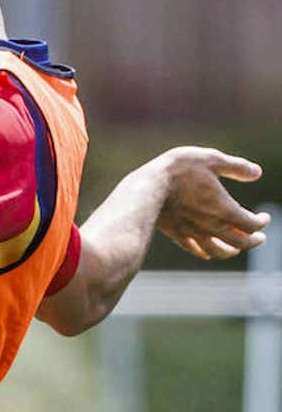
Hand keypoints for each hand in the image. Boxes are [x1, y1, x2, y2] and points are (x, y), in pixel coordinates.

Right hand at [152, 147, 269, 258]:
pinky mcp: (178, 234)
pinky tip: (208, 250)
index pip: (253, 225)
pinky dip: (207, 252)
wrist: (147, 187)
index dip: (262, 222)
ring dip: (232, 251)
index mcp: (226, 210)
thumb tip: (257, 172)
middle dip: (254, 241)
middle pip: (241, 243)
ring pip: (220, 251)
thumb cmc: (180, 170)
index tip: (264, 217)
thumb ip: (236, 166)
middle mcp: (213, 227)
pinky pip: (196, 249)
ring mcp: (194, 233)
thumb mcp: (210, 159)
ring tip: (237, 247)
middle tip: (259, 238)